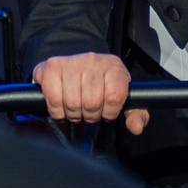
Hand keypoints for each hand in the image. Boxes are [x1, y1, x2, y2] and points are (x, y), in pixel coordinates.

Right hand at [33, 52, 147, 134]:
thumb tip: (136, 126)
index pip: (114, 96)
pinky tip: (62, 107)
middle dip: (90, 115)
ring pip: (73, 103)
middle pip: (92, 103)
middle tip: (88, 111)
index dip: (109, 112)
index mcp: (113, 66)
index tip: (106, 111)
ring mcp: (71, 62)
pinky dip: (57, 111)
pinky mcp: (51, 67)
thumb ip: (135, 113)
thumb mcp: (122, 97)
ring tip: (76, 109)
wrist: (74, 67)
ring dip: (74, 114)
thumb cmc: (100, 85)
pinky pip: (54, 99)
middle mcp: (93, 60)